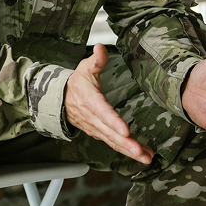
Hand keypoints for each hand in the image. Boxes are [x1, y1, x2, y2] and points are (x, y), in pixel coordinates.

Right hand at [65, 44, 153, 163]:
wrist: (59, 99)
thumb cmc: (76, 83)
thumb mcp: (84, 68)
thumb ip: (96, 60)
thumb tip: (100, 47)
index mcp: (90, 100)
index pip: (103, 112)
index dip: (114, 122)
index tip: (126, 130)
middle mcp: (92, 118)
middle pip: (110, 133)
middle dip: (126, 144)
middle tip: (141, 152)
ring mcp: (95, 128)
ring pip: (112, 142)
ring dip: (129, 151)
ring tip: (146, 157)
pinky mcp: (98, 133)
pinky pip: (113, 144)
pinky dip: (126, 151)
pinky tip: (141, 154)